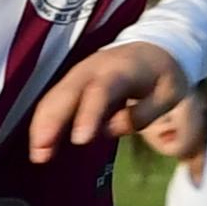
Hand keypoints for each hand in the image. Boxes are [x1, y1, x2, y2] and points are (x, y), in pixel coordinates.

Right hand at [26, 39, 184, 154]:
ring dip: (42, 125)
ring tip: (37, 155)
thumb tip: (110, 129)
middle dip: (51, 121)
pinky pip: (52, 100)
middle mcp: (93, 68)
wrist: (152, 50)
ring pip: (53, 96)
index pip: (101, 91)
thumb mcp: (169, 95)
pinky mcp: (71, 83)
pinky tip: (39, 145)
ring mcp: (78, 74)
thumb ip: (143, 114)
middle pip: (67, 93)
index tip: (79, 140)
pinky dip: (43, 122)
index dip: (88, 114)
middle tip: (41, 153)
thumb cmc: (162, 77)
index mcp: (121, 70)